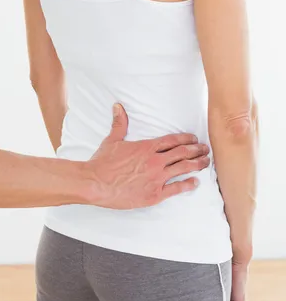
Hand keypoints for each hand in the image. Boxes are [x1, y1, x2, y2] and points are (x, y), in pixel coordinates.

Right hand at [86, 104, 209, 209]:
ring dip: (196, 164)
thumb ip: (119, 123)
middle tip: (206, 150)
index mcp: (147, 147)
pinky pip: (176, 188)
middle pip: (182, 153)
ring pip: (183, 168)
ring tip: (205, 162)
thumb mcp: (112, 140)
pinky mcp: (154, 194)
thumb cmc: (103, 162)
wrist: (96, 183)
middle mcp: (155, 161)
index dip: (186, 138)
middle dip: (196, 150)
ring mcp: (156, 178)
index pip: (172, 140)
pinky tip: (195, 182)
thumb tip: (118, 106)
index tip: (194, 139)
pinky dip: (187, 185)